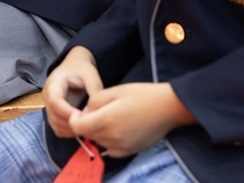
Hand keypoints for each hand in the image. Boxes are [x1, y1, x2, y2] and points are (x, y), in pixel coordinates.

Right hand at [44, 47, 103, 138]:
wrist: (75, 65)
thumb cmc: (82, 68)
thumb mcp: (91, 75)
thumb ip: (94, 92)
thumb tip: (93, 113)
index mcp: (54, 83)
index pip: (54, 101)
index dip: (67, 112)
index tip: (83, 117)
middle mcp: (47, 96)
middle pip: (53, 116)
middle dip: (71, 124)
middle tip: (89, 125)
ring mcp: (49, 106)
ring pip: (55, 125)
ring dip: (70, 130)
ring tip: (87, 127)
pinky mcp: (54, 113)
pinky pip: (57, 128)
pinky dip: (68, 132)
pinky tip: (81, 127)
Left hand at [66, 82, 192, 157]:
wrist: (168, 107)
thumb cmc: (142, 95)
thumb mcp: (115, 90)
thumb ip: (94, 102)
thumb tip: (84, 113)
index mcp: (107, 119)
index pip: (77, 127)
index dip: (75, 118)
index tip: (80, 111)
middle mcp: (112, 137)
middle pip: (88, 134)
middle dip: (88, 123)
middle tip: (100, 110)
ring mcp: (121, 147)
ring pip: (99, 141)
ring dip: (99, 131)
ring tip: (113, 117)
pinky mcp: (129, 152)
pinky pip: (110, 149)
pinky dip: (109, 140)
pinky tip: (120, 128)